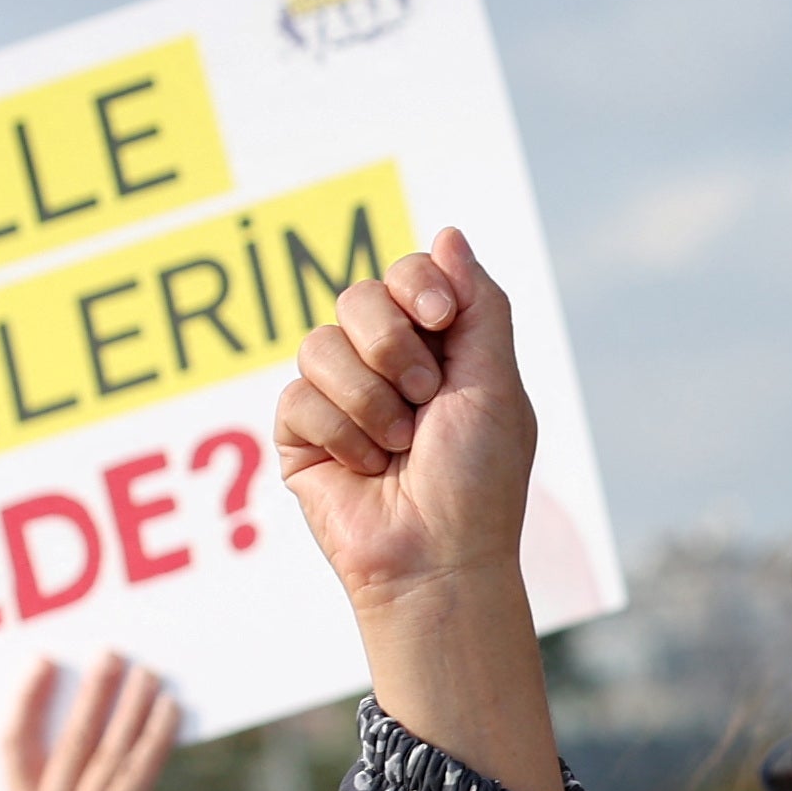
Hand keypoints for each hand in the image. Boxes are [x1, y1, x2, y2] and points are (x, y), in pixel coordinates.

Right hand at [2, 654, 189, 790]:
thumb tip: (93, 724)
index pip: (12, 747)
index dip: (26, 701)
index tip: (42, 662)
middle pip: (66, 739)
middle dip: (91, 690)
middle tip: (109, 651)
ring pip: (107, 750)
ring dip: (132, 705)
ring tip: (149, 671)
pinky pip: (139, 770)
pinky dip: (156, 735)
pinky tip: (171, 709)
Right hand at [276, 228, 541, 623]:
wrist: (438, 556)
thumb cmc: (478, 479)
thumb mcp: (494, 384)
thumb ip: (478, 306)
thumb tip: (448, 234)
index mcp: (438, 348)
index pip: (407, 276)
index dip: (416, 284)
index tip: (439, 317)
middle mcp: (385, 364)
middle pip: (357, 297)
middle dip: (392, 346)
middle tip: (423, 398)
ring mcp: (338, 396)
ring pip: (319, 343)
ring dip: (370, 399)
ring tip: (398, 444)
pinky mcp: (299, 433)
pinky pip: (297, 396)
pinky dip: (342, 433)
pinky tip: (366, 468)